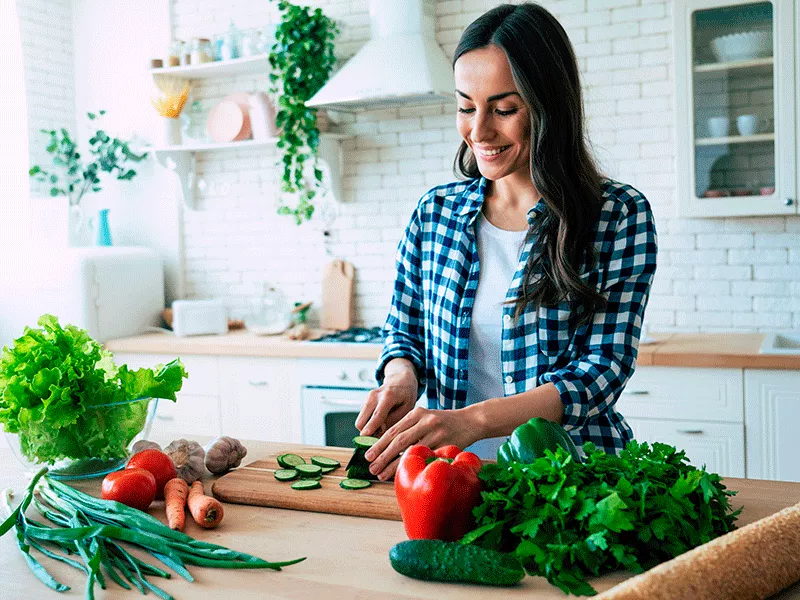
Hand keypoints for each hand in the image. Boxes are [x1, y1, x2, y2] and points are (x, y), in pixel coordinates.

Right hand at [355, 368, 417, 438]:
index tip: (366, 437)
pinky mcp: (365, 401)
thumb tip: (380, 433)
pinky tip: (380, 421)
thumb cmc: (406, 395)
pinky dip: (369, 423)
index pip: (377, 415)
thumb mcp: (408, 408)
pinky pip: (363, 418)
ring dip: (368, 428)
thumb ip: (395, 420)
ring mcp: (367, 398)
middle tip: (380, 437)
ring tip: (382, 428)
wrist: (400, 381)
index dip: (371, 427)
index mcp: (388, 396)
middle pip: (362, 420)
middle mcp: (374, 396)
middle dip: (367, 433)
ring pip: (360, 421)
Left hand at [364, 407, 480, 480]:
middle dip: (382, 455)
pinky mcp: (446, 444)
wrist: (471, 421)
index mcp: (417, 412)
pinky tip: (405, 473)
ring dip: (393, 464)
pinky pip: (426, 457)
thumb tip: (386, 447)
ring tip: (381, 474)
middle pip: (398, 440)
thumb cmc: (445, 423)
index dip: (379, 444)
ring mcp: (436, 432)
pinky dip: (414, 466)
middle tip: (371, 467)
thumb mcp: (426, 418)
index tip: (368, 455)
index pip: (393, 430)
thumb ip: (409, 428)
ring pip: (410, 450)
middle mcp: (425, 420)